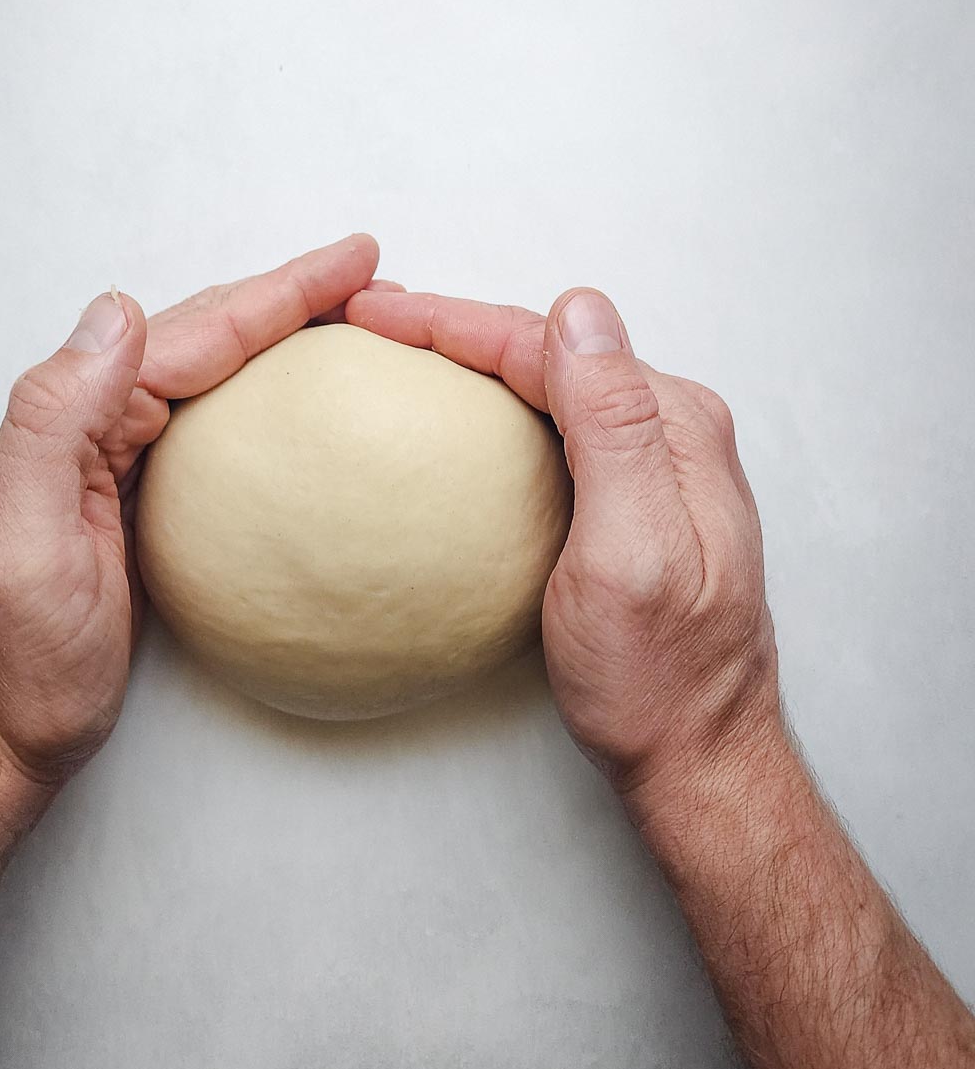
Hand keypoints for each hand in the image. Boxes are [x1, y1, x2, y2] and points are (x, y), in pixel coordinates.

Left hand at [0, 235, 397, 787]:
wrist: (6, 732)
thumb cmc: (15, 657)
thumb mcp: (21, 538)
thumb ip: (54, 417)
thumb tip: (117, 309)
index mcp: (78, 418)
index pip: (193, 332)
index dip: (279, 292)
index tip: (354, 262)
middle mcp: (101, 424)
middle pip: (212, 336)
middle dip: (294, 299)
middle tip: (377, 278)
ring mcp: (127, 461)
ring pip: (219, 374)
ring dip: (287, 338)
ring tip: (358, 319)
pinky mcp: (149, 500)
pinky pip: (218, 426)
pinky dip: (267, 399)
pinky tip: (303, 400)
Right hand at [346, 285, 780, 794]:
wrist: (696, 756)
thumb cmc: (659, 676)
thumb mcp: (630, 551)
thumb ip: (614, 426)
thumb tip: (580, 312)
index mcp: (674, 428)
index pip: (548, 344)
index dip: (453, 320)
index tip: (374, 314)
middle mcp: (672, 432)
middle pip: (548, 352)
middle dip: (457, 327)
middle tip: (371, 321)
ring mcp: (657, 465)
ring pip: (550, 385)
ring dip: (475, 359)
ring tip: (404, 350)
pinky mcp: (635, 500)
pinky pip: (558, 426)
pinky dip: (499, 407)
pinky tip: (463, 418)